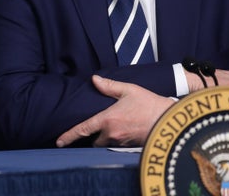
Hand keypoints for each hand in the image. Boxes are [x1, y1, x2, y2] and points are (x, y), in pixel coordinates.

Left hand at [55, 75, 173, 147]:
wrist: (169, 121)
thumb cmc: (149, 104)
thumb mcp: (129, 90)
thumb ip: (109, 86)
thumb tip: (94, 79)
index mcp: (107, 120)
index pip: (83, 130)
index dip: (69, 136)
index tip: (59, 142)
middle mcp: (111, 134)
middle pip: (94, 141)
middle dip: (93, 136)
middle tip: (96, 127)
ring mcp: (121, 143)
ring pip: (105, 144)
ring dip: (104, 138)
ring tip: (111, 128)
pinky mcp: (130, 147)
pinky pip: (116, 146)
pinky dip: (115, 140)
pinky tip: (122, 131)